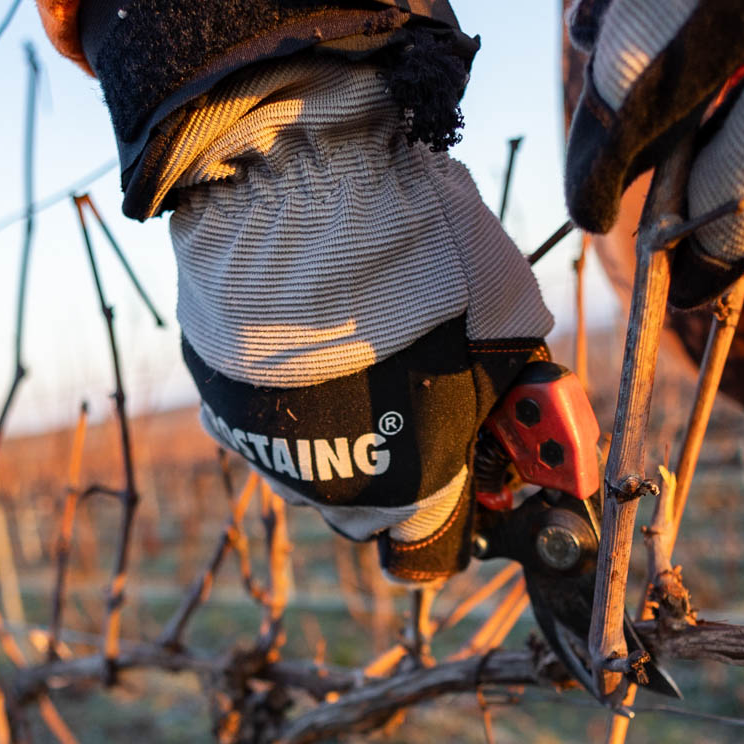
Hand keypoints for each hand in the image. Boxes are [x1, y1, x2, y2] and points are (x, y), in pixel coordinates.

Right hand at [165, 59, 554, 582]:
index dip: (462, 507)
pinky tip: (310, 326)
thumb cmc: (419, 261)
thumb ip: (518, 384)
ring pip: (318, 461)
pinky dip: (292, 386)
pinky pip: (268, 416)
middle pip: (377, 506)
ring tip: (364, 335)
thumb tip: (528, 397)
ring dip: (347, 418)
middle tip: (430, 383)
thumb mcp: (509, 320)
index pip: (436, 549)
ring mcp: (264, 450)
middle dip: (408, 458)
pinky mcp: (216, 402)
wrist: (297, 194)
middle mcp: (329, 492)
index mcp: (411, 493)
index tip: (477, 464)